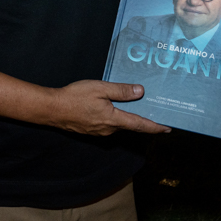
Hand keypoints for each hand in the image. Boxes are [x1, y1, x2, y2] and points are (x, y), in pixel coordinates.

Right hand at [47, 80, 169, 135]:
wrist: (52, 109)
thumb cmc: (74, 97)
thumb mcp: (100, 88)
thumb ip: (121, 91)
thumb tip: (141, 92)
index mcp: (113, 119)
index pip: (139, 124)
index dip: (155, 126)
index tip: (168, 128)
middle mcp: (108, 129)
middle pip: (130, 125)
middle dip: (142, 119)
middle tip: (154, 110)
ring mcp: (99, 132)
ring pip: (118, 124)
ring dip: (127, 117)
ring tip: (134, 105)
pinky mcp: (91, 130)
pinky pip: (108, 124)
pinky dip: (115, 117)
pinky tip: (112, 107)